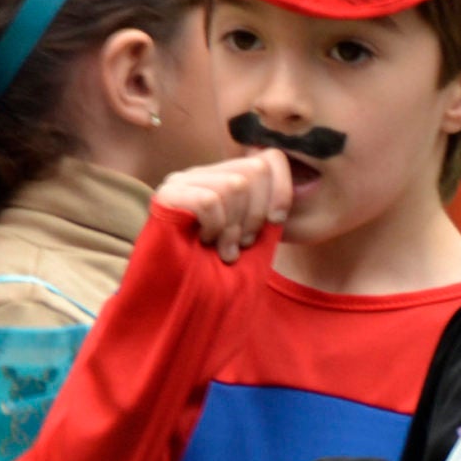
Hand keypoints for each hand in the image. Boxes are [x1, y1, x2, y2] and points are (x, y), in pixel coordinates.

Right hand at [153, 153, 290, 262]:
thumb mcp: (255, 235)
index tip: (276, 222)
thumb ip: (270, 208)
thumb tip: (295, 178)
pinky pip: (210, 200)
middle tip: (242, 243)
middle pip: (255, 170)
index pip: (269, 159)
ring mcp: (182, 182)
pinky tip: (205, 242)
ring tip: (223, 248)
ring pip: (234, 185)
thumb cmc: (220, 272)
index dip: (282, 190)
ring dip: (235, 227)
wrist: (183, 301)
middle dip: (257, 214)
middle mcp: (204, 174)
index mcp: (226, 179)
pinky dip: (215, 227)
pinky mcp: (166, 196)